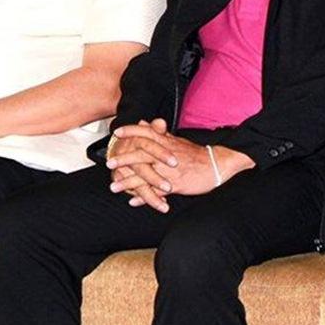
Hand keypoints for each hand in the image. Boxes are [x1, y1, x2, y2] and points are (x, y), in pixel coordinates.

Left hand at [108, 124, 253, 204]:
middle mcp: (166, 155)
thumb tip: (144, 123)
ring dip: (128, 182)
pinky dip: (144, 197)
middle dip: (124, 159)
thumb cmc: (195, 154)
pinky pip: (156, 192)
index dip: (131, 131)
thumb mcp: (176, 140)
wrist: (215, 165)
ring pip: (145, 175)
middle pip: (141, 154)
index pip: (146, 133)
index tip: (117, 133)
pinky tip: (133, 201)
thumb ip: (159, 133)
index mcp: (167, 142)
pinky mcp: (175, 184)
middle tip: (109, 164)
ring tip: (114, 187)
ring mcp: (170, 170)